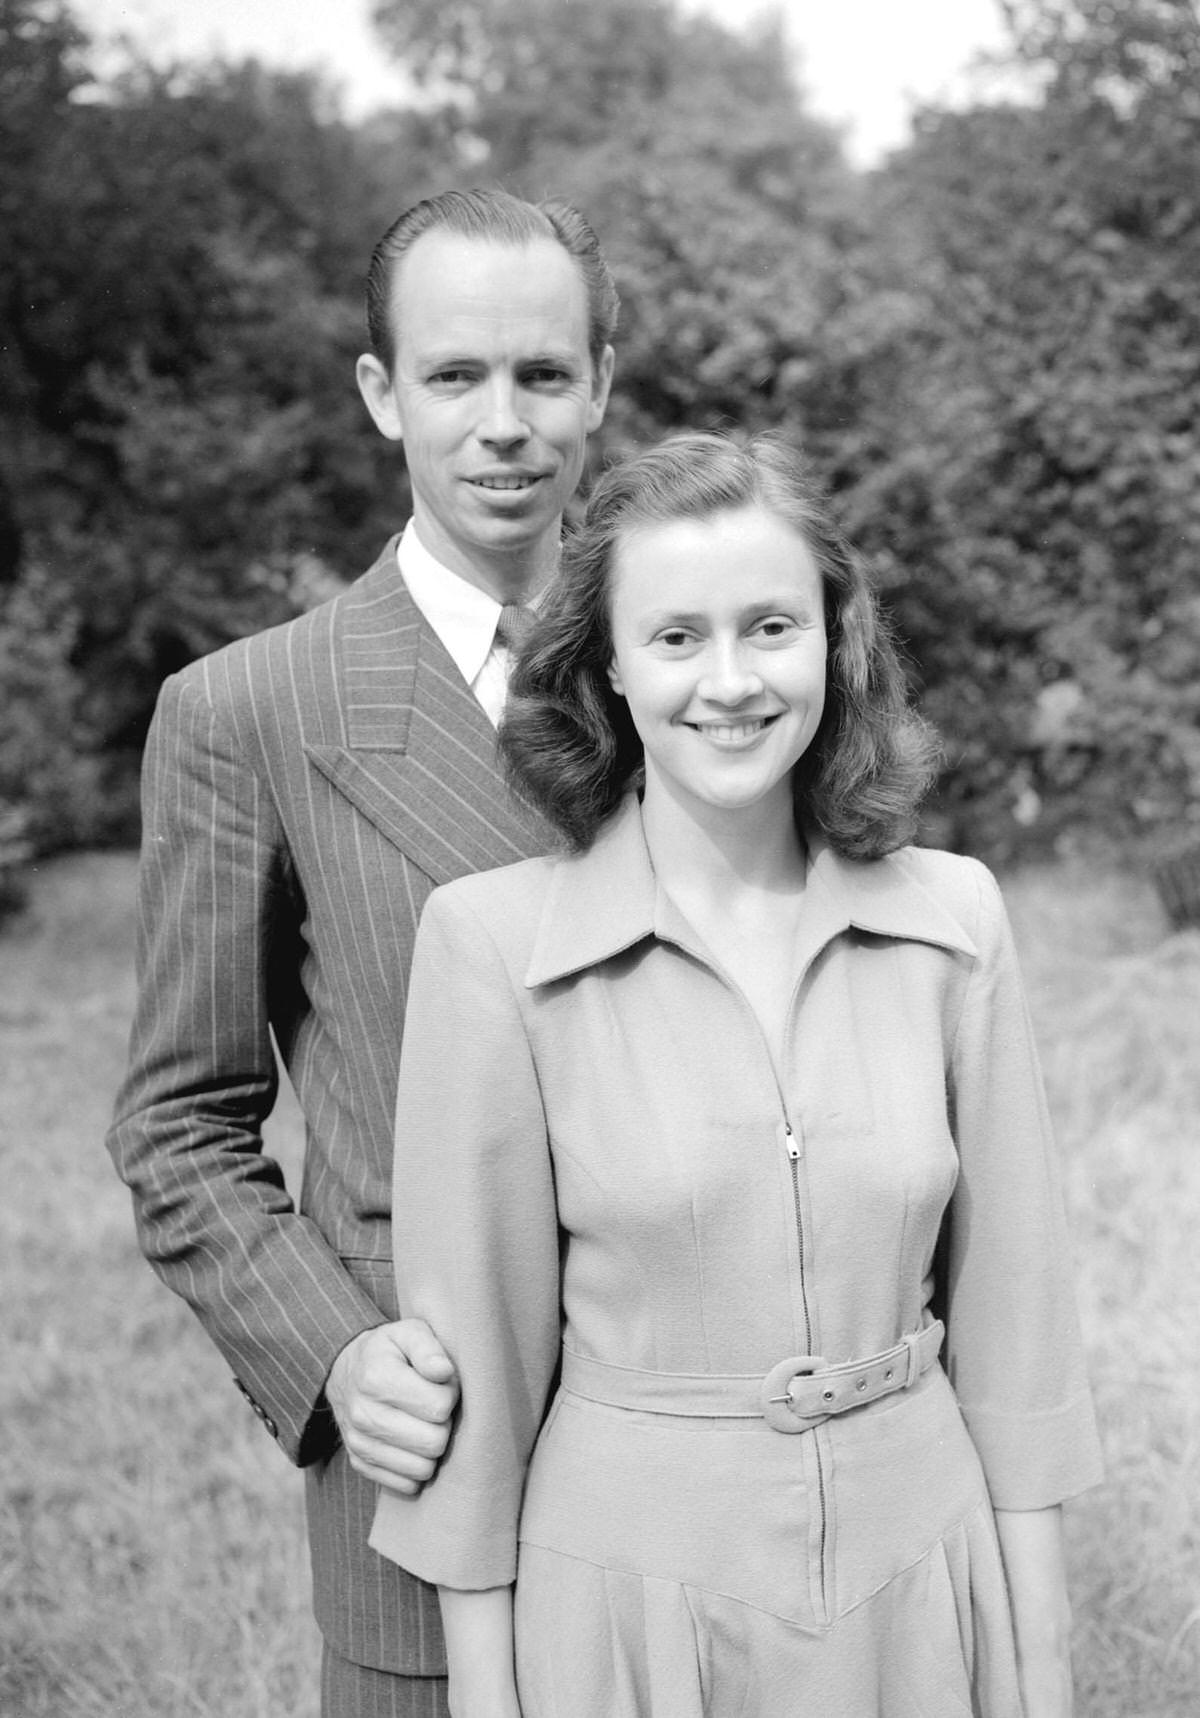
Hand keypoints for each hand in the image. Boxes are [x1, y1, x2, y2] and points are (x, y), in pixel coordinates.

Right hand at [325, 1319, 458, 1494]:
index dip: (450, 1394)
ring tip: (423, 1423)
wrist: (346, 1370)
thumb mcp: (408, 1333)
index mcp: (377, 1378)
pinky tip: (413, 1444)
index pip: (439, 1407)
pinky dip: (416, 1467)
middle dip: (443, 1424)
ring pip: (422, 1469)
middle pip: (433, 1442)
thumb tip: (444, 1372)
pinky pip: (405, 1485)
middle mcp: (364, 1415)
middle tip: (434, 1406)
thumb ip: (429, 1348)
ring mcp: (359, 1443)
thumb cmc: (389, 1351)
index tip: (441, 1384)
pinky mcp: (360, 1464)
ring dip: (431, 1448)